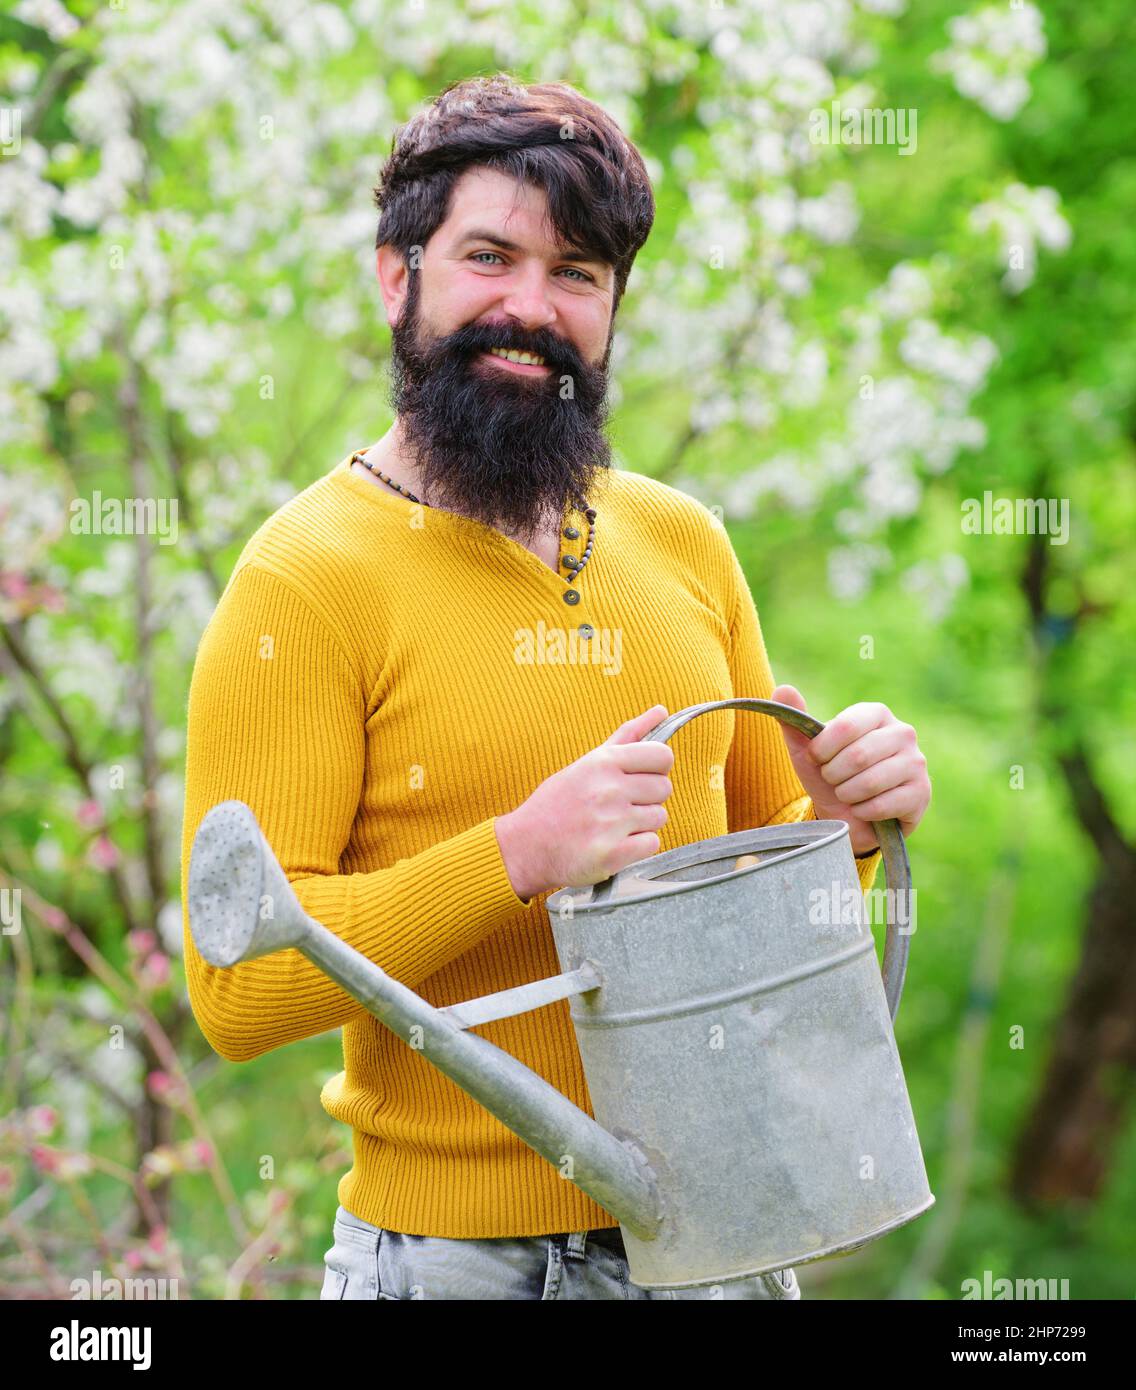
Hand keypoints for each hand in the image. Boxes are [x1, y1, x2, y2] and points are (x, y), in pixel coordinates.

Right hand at [495, 705, 675, 896]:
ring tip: (613, 826)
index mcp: (603, 763)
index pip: (662, 756)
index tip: (640, 778)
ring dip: (642, 823)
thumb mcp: (587, 762)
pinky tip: (614, 843)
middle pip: (664, 788)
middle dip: (648, 798)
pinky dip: (637, 847)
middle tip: (621, 805)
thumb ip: (627, 736)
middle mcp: (608, 790)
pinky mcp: (612, 854)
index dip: (656, 769)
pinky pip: (652, 844)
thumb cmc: (556, 803)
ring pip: (660, 817)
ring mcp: (611, 823)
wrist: (525, 847)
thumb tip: (661, 710)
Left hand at [770, 685, 930, 854]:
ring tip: (847, 794)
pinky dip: (863, 811)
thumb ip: (793, 720)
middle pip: (858, 756)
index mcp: (876, 713)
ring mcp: (916, 762)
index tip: (816, 759)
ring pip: (870, 782)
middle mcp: (902, 732)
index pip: (844, 727)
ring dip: (847, 795)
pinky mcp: (922, 793)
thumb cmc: (830, 775)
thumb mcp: (807, 751)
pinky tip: (863, 808)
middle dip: (834, 775)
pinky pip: (882, 805)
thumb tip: (782, 690)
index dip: (822, 750)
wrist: (851, 815)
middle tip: (833, 780)